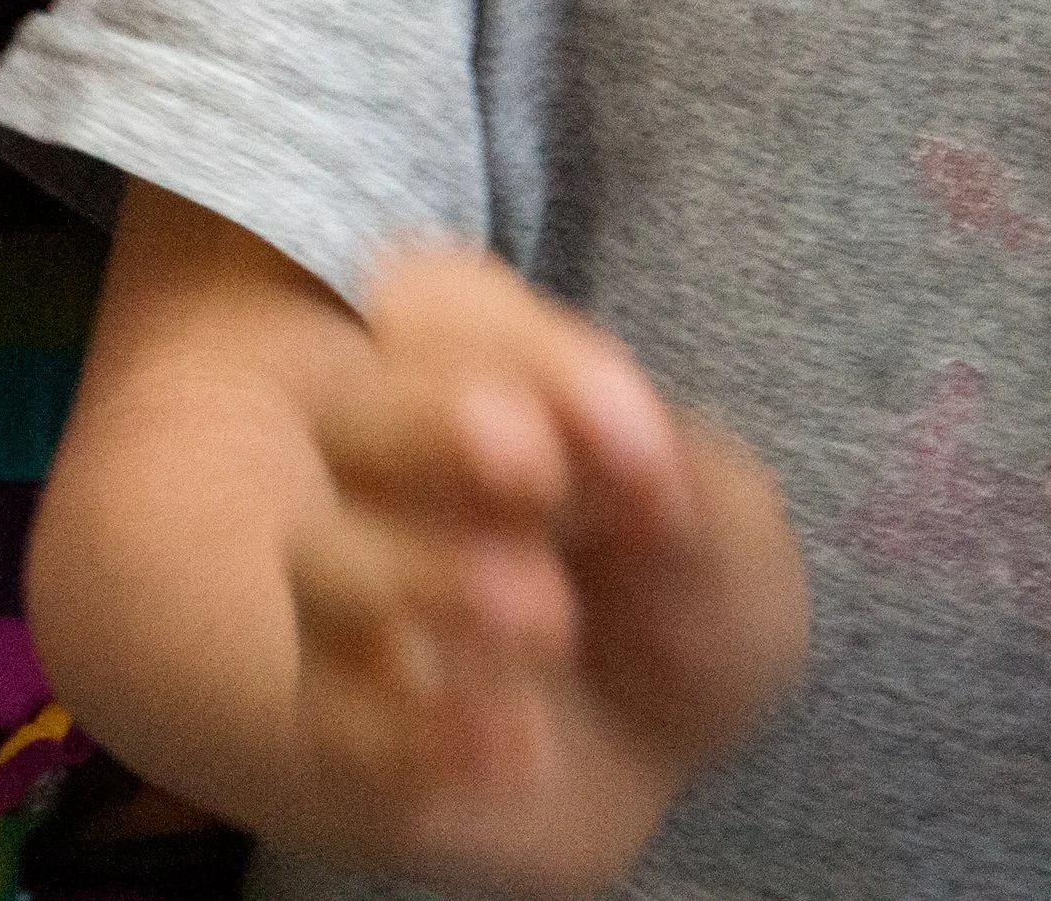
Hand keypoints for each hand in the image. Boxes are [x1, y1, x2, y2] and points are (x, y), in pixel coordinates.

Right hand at [285, 247, 807, 895]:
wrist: (660, 746)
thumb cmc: (681, 584)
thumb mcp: (724, 524)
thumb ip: (672, 474)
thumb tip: (631, 454)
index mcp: (465, 359)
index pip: (439, 303)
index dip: (526, 354)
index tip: (634, 433)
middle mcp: (377, 458)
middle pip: (349, 410)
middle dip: (433, 431)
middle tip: (538, 476)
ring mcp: (344, 586)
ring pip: (325, 559)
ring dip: (427, 578)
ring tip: (548, 623)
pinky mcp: (334, 716)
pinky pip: (335, 713)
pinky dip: (418, 731)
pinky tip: (521, 745)